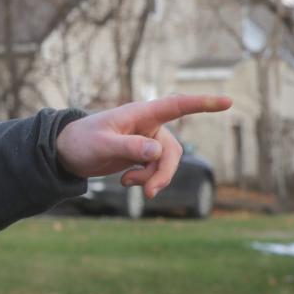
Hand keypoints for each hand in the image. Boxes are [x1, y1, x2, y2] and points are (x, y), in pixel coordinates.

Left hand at [56, 94, 232, 198]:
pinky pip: (156, 170)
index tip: (227, 101)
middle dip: (163, 173)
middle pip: (173, 151)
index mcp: (141, 114)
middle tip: (148, 192)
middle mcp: (148, 126)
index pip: (177, 105)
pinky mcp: (141, 155)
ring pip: (166, 163)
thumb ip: (129, 148)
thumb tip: (157, 152)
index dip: (203, 103)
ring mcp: (146, 141)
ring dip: (152, 178)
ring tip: (128, 184)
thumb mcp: (102, 146)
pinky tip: (126, 182)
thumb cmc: (81, 141)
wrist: (66, 152)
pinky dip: (145, 180)